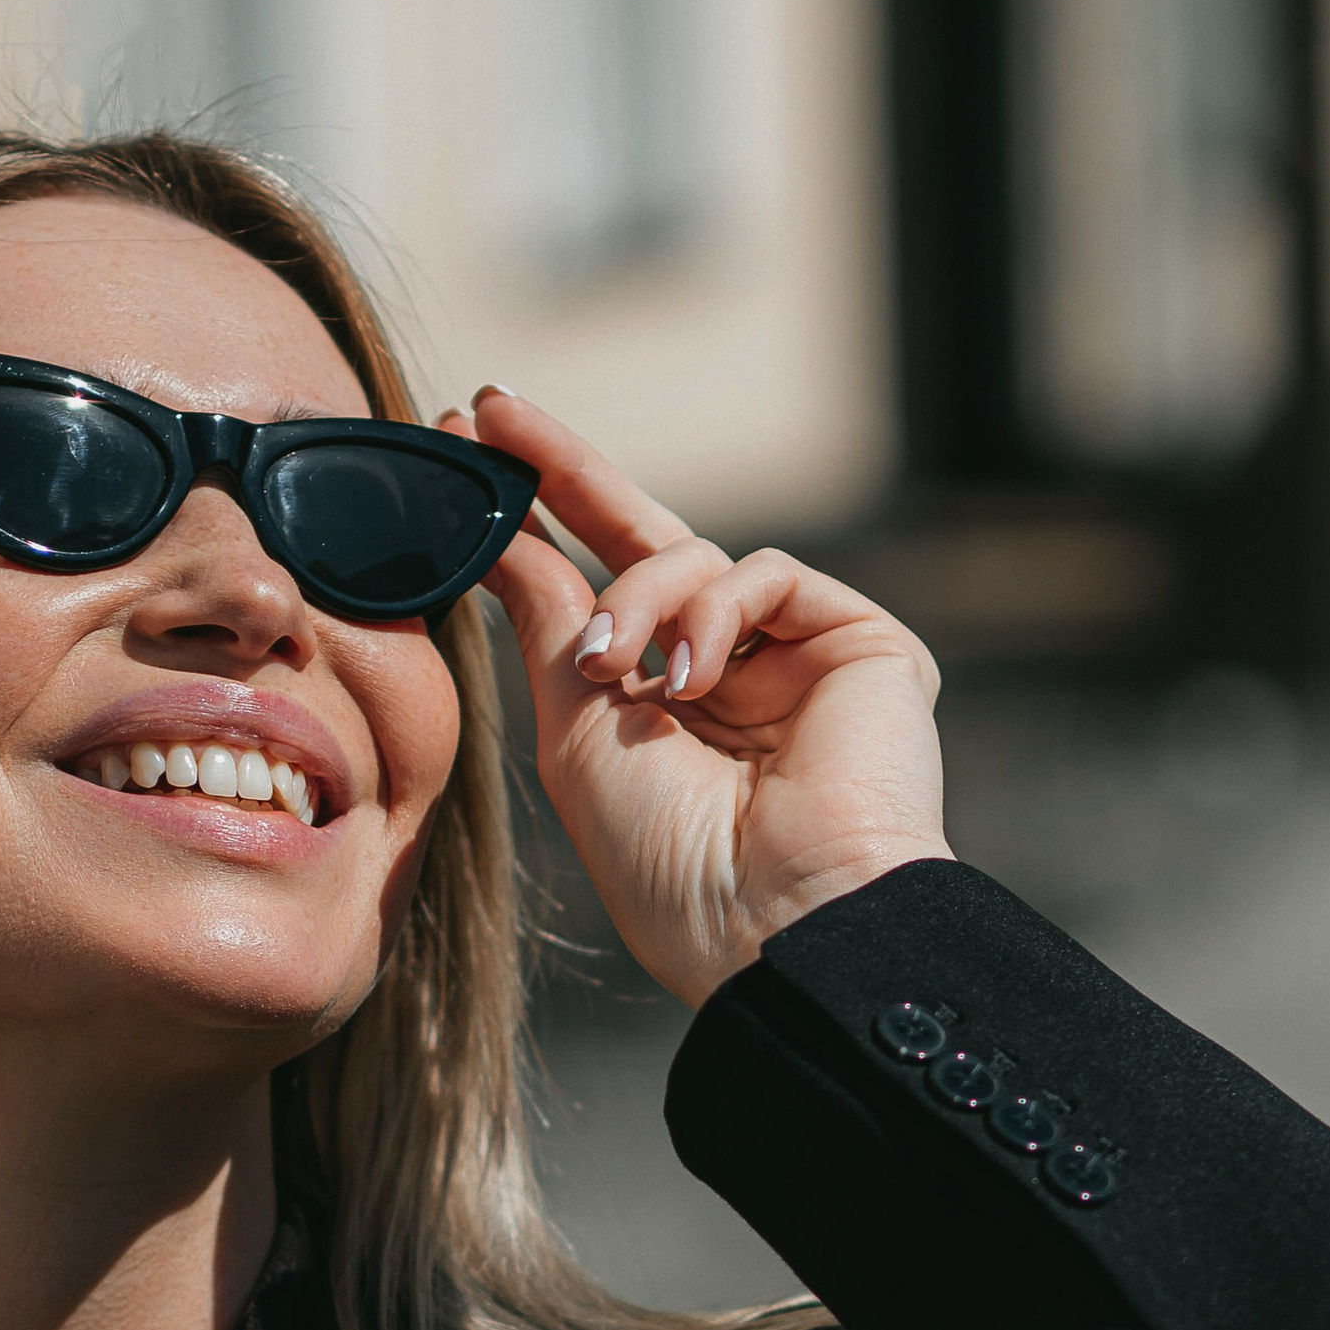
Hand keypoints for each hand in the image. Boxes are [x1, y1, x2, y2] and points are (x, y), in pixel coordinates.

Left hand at [464, 387, 953, 1007]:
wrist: (771, 918)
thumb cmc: (664, 857)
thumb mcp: (574, 727)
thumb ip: (547, 619)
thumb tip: (501, 533)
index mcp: (660, 710)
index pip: (595, 590)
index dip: (536, 521)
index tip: (467, 445)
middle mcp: (729, 674)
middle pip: (645, 539)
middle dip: (565, 472)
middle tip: (494, 410)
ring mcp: (797, 656)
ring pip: (692, 558)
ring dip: (638, 602)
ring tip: (617, 672)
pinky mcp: (862, 644)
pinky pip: (767, 574)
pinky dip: (714, 612)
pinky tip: (694, 680)